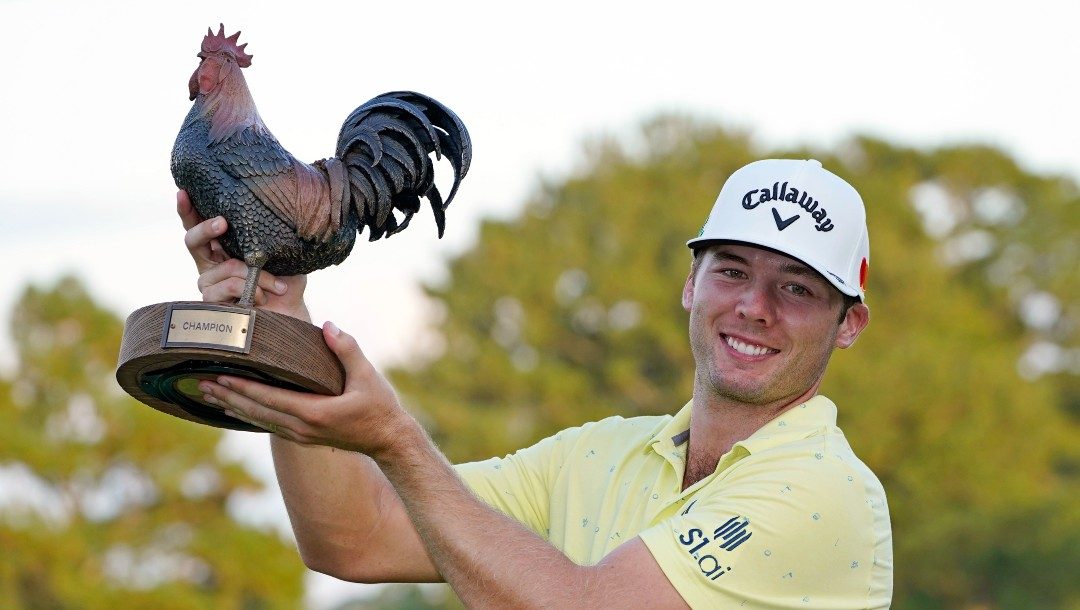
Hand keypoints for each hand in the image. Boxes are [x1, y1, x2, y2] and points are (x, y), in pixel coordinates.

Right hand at [177, 190, 310, 320]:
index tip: (183, 191)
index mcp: (222, 248)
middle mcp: (210, 264)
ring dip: (253, 273)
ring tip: (275, 285)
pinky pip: (229, 285)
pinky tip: (262, 297)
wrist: (290, 314)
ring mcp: (208, 284)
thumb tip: (274, 210)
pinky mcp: (212, 303)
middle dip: (206, 228)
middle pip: (192, 240)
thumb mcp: (281, 255)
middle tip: (223, 222)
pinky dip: (250, 289)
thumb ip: (270, 237)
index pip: (198, 225)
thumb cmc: (285, 283)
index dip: (187, 210)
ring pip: (224, 267)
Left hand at [198, 322, 413, 455]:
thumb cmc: (380, 406)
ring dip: (233, 406)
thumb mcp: (368, 375)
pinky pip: (269, 424)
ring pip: (258, 420)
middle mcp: (302, 427)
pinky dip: (248, 414)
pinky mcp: (304, 437)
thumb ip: (347, 349)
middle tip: (200, 382)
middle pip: (256, 411)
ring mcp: (301, 435)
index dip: (243, 387)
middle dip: (228, 395)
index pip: (269, 398)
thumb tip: (328, 326)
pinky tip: (234, 408)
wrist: (389, 440)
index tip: (221, 375)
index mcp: (314, 412)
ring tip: (208, 394)